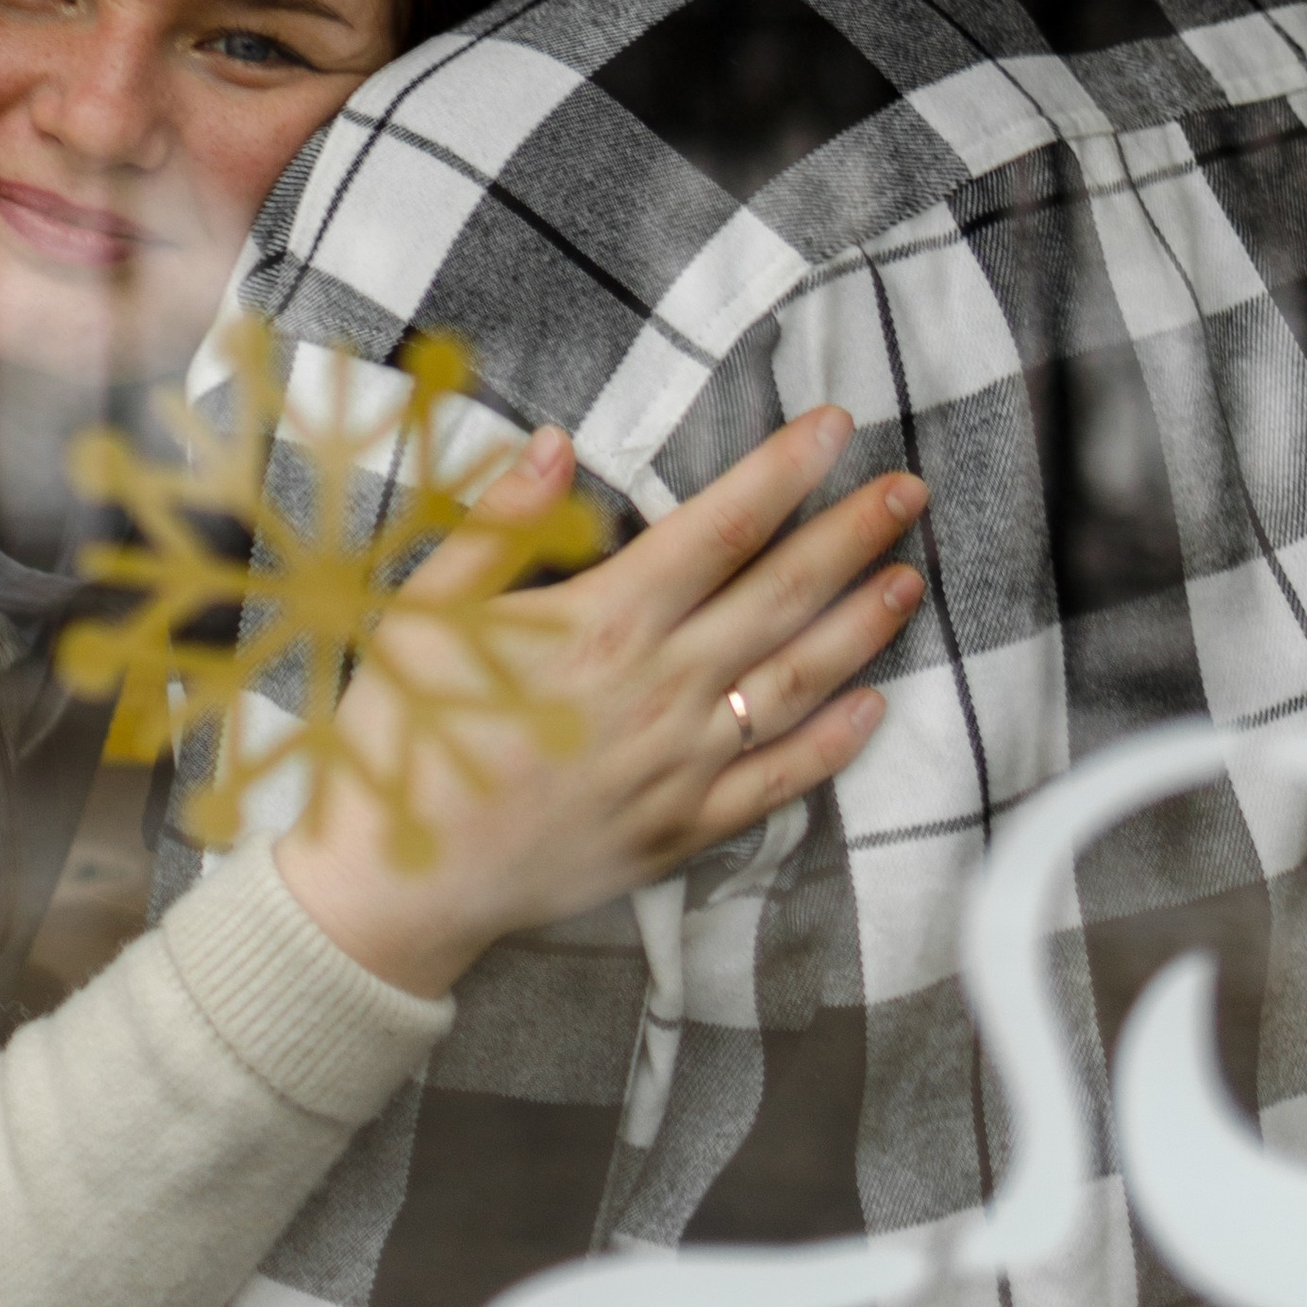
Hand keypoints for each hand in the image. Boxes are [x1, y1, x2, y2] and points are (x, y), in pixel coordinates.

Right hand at [274, 408, 925, 999]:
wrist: (397, 881)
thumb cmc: (406, 735)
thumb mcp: (429, 610)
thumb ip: (500, 524)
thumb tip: (557, 444)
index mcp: (601, 623)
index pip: (719, 529)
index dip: (784, 471)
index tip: (835, 425)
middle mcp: (660, 689)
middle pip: (780, 596)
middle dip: (851, 534)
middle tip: (908, 488)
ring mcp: (681, 765)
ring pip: (797, 683)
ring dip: (861, 627)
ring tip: (910, 578)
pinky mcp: (681, 829)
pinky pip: (778, 783)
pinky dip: (834, 744)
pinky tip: (873, 707)